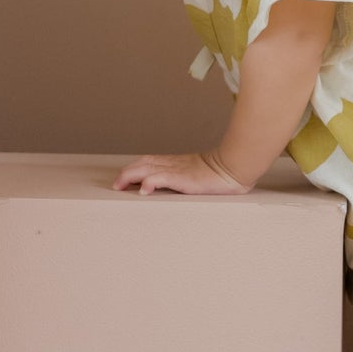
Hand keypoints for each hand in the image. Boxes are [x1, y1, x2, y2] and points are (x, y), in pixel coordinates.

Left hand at [112, 151, 252, 196]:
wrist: (235, 166)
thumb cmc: (224, 174)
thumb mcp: (201, 176)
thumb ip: (190, 179)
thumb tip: (185, 186)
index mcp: (178, 163)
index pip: (150, 161)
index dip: (135, 167)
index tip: (124, 177)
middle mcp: (174, 164)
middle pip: (143, 163)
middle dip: (127, 172)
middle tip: (116, 185)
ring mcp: (178, 170)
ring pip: (147, 169)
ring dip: (130, 176)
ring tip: (120, 186)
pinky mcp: (183, 178)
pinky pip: (161, 178)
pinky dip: (149, 183)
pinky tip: (143, 191)